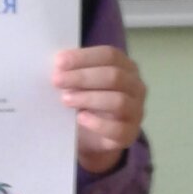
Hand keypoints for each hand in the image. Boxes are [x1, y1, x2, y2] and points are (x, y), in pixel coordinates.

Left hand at [53, 46, 146, 173]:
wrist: (92, 138)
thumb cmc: (87, 103)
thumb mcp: (81, 84)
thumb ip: (73, 72)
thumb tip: (58, 67)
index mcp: (126, 67)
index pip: (109, 55)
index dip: (84, 57)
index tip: (58, 62)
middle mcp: (136, 87)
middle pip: (114, 76)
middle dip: (82, 77)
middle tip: (56, 81)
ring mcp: (136, 111)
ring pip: (118, 101)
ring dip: (89, 98)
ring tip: (65, 100)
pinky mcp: (130, 134)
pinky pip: (118, 129)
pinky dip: (98, 123)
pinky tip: (80, 119)